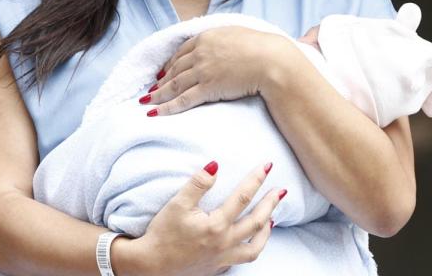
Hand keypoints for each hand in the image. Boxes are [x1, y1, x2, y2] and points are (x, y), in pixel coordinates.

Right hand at [121, 161, 283, 275]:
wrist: (151, 265)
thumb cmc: (162, 233)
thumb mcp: (176, 204)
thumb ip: (197, 184)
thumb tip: (215, 165)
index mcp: (216, 225)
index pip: (243, 197)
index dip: (256, 180)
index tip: (267, 166)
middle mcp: (225, 243)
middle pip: (256, 221)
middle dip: (270, 203)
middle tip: (281, 190)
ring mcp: (223, 257)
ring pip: (255, 246)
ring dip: (266, 230)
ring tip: (272, 217)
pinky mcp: (218, 266)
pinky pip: (243, 259)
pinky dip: (253, 248)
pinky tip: (253, 241)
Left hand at [141, 26, 290, 115]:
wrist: (271, 60)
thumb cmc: (261, 47)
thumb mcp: (238, 34)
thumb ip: (224, 38)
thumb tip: (222, 42)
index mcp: (207, 37)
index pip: (182, 52)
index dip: (170, 64)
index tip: (163, 71)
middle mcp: (200, 53)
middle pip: (174, 69)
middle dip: (161, 80)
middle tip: (151, 89)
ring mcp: (202, 71)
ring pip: (174, 85)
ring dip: (158, 95)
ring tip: (147, 103)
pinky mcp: (207, 88)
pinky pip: (182, 100)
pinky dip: (166, 107)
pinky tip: (155, 113)